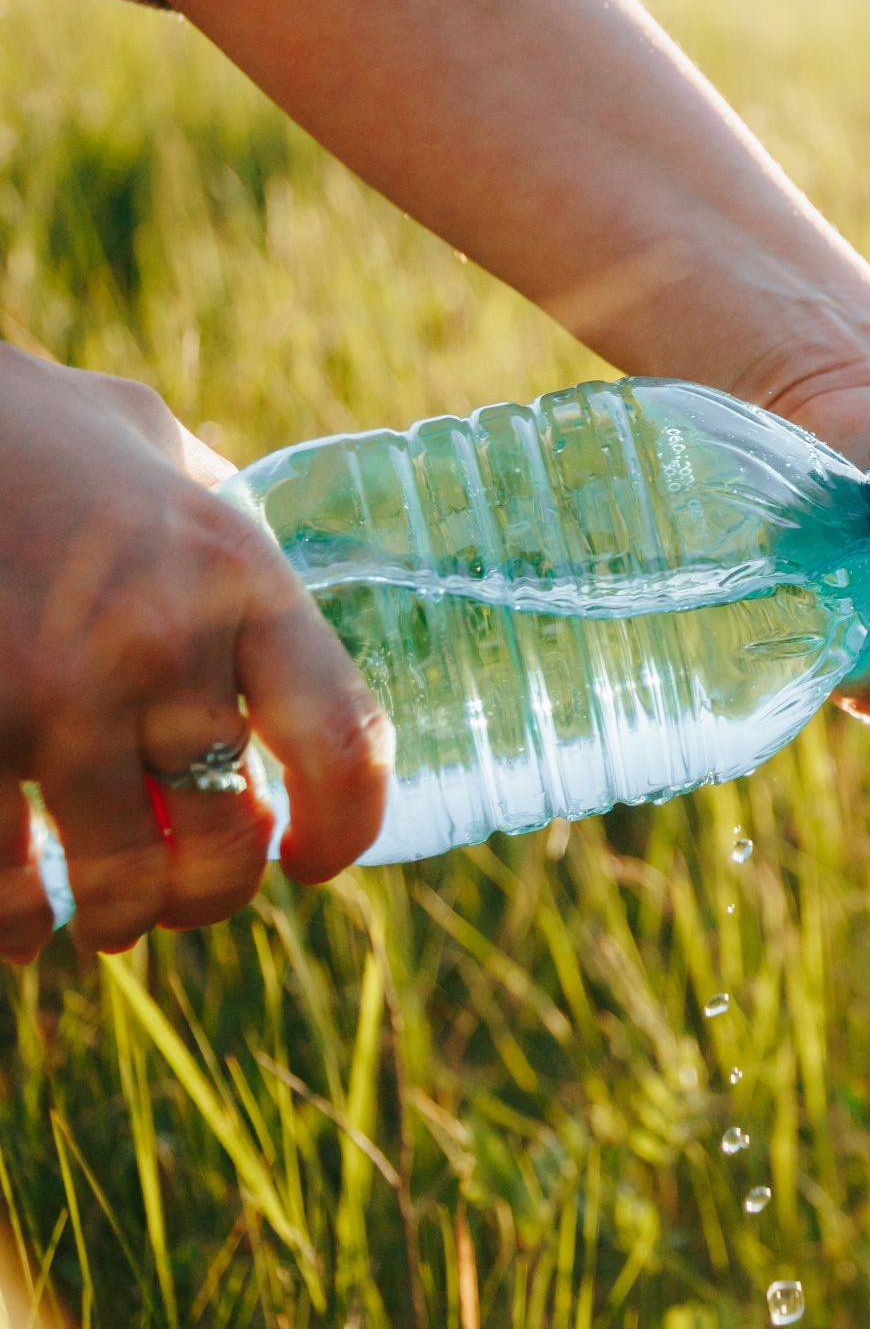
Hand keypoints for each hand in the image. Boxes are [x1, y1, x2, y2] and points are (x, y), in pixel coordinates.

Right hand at [0, 352, 389, 956]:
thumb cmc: (32, 430)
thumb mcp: (163, 458)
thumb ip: (224, 526)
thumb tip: (265, 577)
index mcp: (241, 579)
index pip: (343, 740)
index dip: (346, 826)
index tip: (317, 859)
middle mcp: (162, 647)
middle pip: (229, 835)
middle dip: (216, 891)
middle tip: (195, 895)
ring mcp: (53, 698)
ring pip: (120, 878)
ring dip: (120, 918)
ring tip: (109, 924)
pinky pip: (0, 878)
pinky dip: (12, 923)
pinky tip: (18, 929)